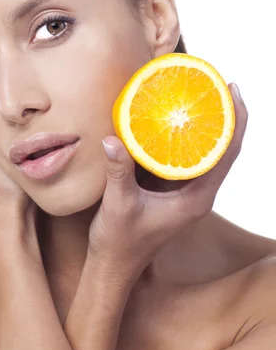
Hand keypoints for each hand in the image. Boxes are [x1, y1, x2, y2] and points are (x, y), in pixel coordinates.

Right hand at [88, 83, 247, 283]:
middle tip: (220, 84)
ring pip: (208, 153)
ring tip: (202, 96)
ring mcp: (186, 193)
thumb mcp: (119, 205)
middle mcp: (198, 195)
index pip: (227, 153)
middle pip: (224, 149)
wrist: (114, 264)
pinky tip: (175, 121)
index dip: (236, 121)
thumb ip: (119, 172)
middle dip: (228, 116)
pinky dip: (186, 138)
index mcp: (196, 199)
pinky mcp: (173, 191)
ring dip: (209, 125)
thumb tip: (112, 139)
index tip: (234, 91)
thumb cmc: (120, 241)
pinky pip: (187, 159)